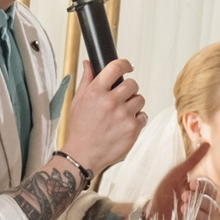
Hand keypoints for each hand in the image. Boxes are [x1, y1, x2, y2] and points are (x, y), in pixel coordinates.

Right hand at [61, 58, 145, 172]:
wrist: (83, 155)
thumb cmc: (79, 129)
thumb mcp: (77, 102)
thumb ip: (86, 81)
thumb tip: (89, 63)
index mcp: (95, 92)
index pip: (116, 67)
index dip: (124, 64)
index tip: (127, 67)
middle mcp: (110, 102)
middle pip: (132, 84)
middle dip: (128, 90)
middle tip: (120, 99)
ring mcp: (123, 115)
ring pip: (139, 99)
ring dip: (133, 105)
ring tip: (121, 115)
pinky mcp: (133, 128)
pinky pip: (143, 116)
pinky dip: (136, 120)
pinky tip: (124, 126)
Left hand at [140, 145, 211, 219]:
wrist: (149, 217)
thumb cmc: (162, 195)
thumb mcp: (175, 175)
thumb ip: (191, 161)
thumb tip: (207, 144)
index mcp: (198, 192)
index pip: (210, 187)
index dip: (203, 184)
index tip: (191, 183)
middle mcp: (202, 205)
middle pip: (214, 200)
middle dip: (200, 198)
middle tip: (184, 197)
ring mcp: (200, 219)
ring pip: (211, 214)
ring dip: (198, 210)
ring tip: (181, 209)